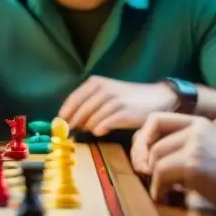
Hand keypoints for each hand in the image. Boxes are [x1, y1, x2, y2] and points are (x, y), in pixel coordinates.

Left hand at [58, 76, 176, 135]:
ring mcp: (114, 101)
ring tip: (88, 131)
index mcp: (95, 83)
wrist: (157, 98)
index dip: (64, 114)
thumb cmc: (128, 99)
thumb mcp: (106, 94)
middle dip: (72, 123)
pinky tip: (99, 132)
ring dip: (86, 127)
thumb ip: (89, 103)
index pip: (72, 99)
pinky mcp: (124, 113)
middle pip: (79, 111)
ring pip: (91, 119)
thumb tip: (70, 121)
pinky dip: (99, 129)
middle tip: (69, 133)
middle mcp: (103, 90)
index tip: (58, 125)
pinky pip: (105, 124)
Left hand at [131, 112, 215, 211]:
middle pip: (152, 142)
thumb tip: (150, 160)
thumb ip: (186, 146)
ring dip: (154, 178)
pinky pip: (161, 175)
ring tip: (162, 189)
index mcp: (198, 123)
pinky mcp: (193, 164)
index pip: (156, 120)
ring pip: (155, 160)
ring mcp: (194, 146)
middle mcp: (195, 130)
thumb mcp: (211, 148)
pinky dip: (158, 189)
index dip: (143, 138)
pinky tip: (166, 196)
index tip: (142, 156)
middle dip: (144, 161)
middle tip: (146, 176)